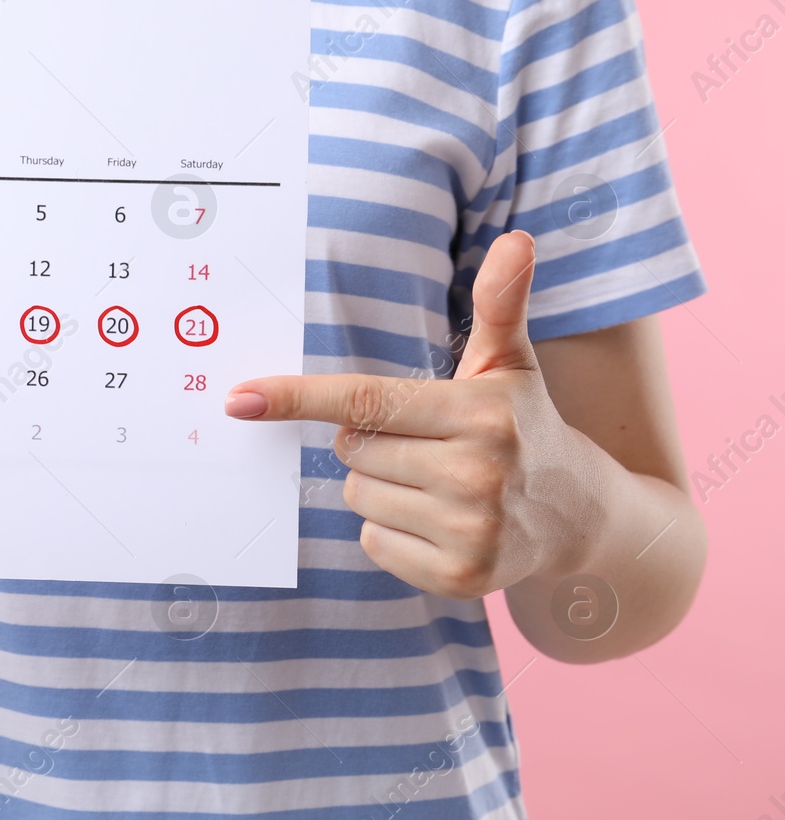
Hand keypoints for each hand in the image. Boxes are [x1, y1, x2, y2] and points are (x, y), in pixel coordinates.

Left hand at [224, 231, 603, 599]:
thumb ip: (500, 303)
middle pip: (353, 449)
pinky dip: (392, 533)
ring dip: (380, 488)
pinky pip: (373, 543)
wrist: (578, 515)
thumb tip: (517, 240)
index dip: (298, 397)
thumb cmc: (523, 425)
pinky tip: (439, 522)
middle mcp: (477, 473)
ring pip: (358, 497)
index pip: (366, 400)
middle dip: (372, 442)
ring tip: (437, 483)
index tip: (241, 399)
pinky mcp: (459, 578)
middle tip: (425, 443)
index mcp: (481, 413)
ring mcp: (469, 531)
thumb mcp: (510, 364)